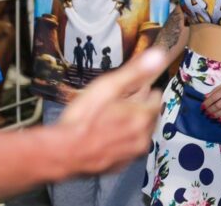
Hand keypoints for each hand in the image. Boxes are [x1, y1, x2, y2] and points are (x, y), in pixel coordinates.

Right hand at [56, 48, 166, 174]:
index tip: (137, 89)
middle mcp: (143, 137)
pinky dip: (122, 140)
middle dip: (139, 107)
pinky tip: (106, 135)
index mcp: (143, 117)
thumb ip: (135, 72)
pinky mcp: (120, 165)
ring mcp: (131, 153)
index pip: (156, 99)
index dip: (145, 92)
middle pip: (149, 116)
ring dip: (131, 124)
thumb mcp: (108, 87)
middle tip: (121, 102)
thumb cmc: (82, 119)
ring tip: (112, 118)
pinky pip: (128, 148)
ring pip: (139, 133)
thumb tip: (158, 55)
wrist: (62, 152)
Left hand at [201, 72, 220, 121]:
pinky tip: (220, 120)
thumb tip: (206, 97)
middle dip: (210, 110)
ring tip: (211, 116)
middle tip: (206, 113)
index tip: (202, 107)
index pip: (214, 97)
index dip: (206, 103)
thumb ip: (217, 89)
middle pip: (218, 105)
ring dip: (216, 115)